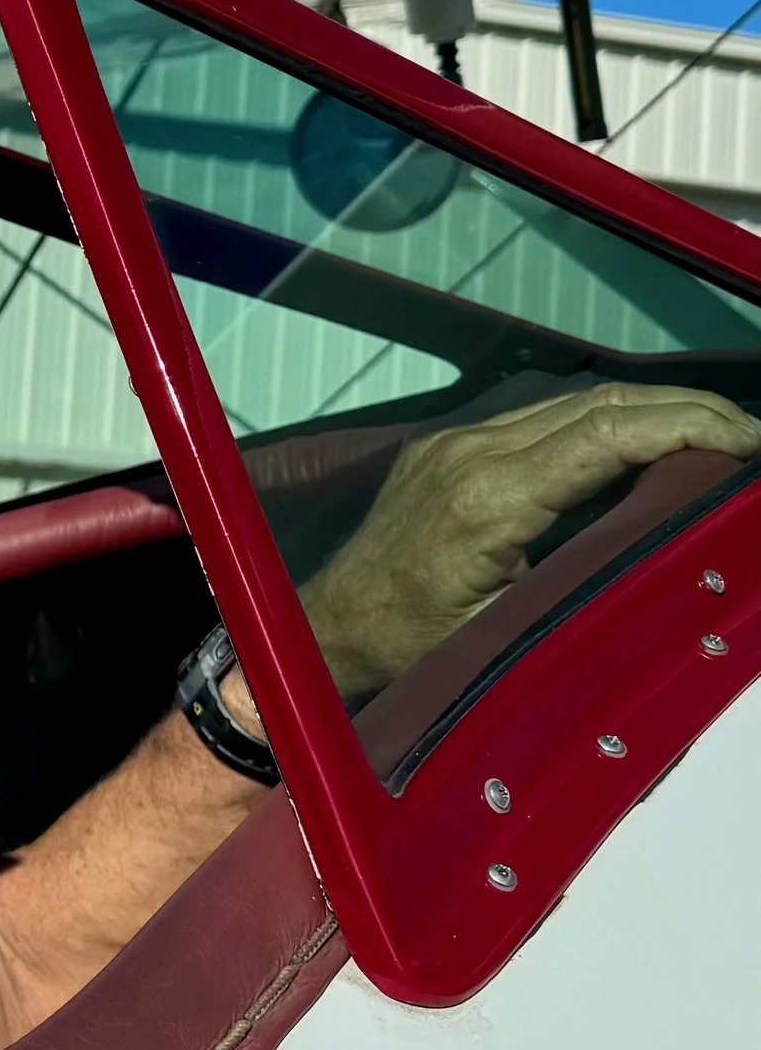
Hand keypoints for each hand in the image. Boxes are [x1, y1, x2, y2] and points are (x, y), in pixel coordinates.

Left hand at [300, 382, 760, 695]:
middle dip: (687, 409)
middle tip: (750, 435)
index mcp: (488, 498)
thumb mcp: (512, 631)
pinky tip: (647, 437)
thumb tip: (668, 555)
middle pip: (600, 404)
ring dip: (650, 409)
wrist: (330, 630)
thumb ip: (588, 583)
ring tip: (717, 432)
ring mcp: (455, 444)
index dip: (690, 427)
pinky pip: (540, 418)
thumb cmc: (411, 647)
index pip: (608, 434)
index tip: (748, 442)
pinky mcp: (448, 447)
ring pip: (574, 403)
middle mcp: (469, 454)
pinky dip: (605, 420)